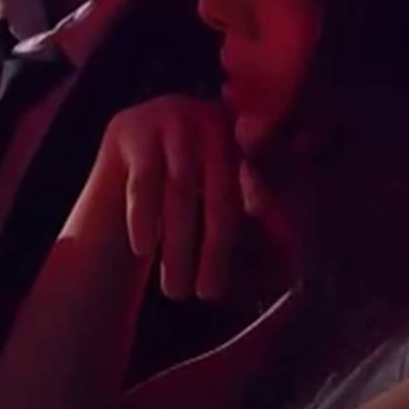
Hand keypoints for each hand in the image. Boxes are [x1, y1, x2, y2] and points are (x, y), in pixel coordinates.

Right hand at [70, 96, 245, 302]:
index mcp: (243, 133)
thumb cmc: (184, 194)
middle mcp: (211, 117)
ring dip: (178, 246)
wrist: (124, 166)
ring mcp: (170, 114)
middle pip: (219, 192)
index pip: (257, 176)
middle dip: (214, 249)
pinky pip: (142, 181)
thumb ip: (250, 209)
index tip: (259, 233)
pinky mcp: (131, 127)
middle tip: (208, 294)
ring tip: (176, 290)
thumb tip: (284, 256)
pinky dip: (143, 217)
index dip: (259, 200)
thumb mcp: (220, 196)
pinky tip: (142, 249)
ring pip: (180, 191)